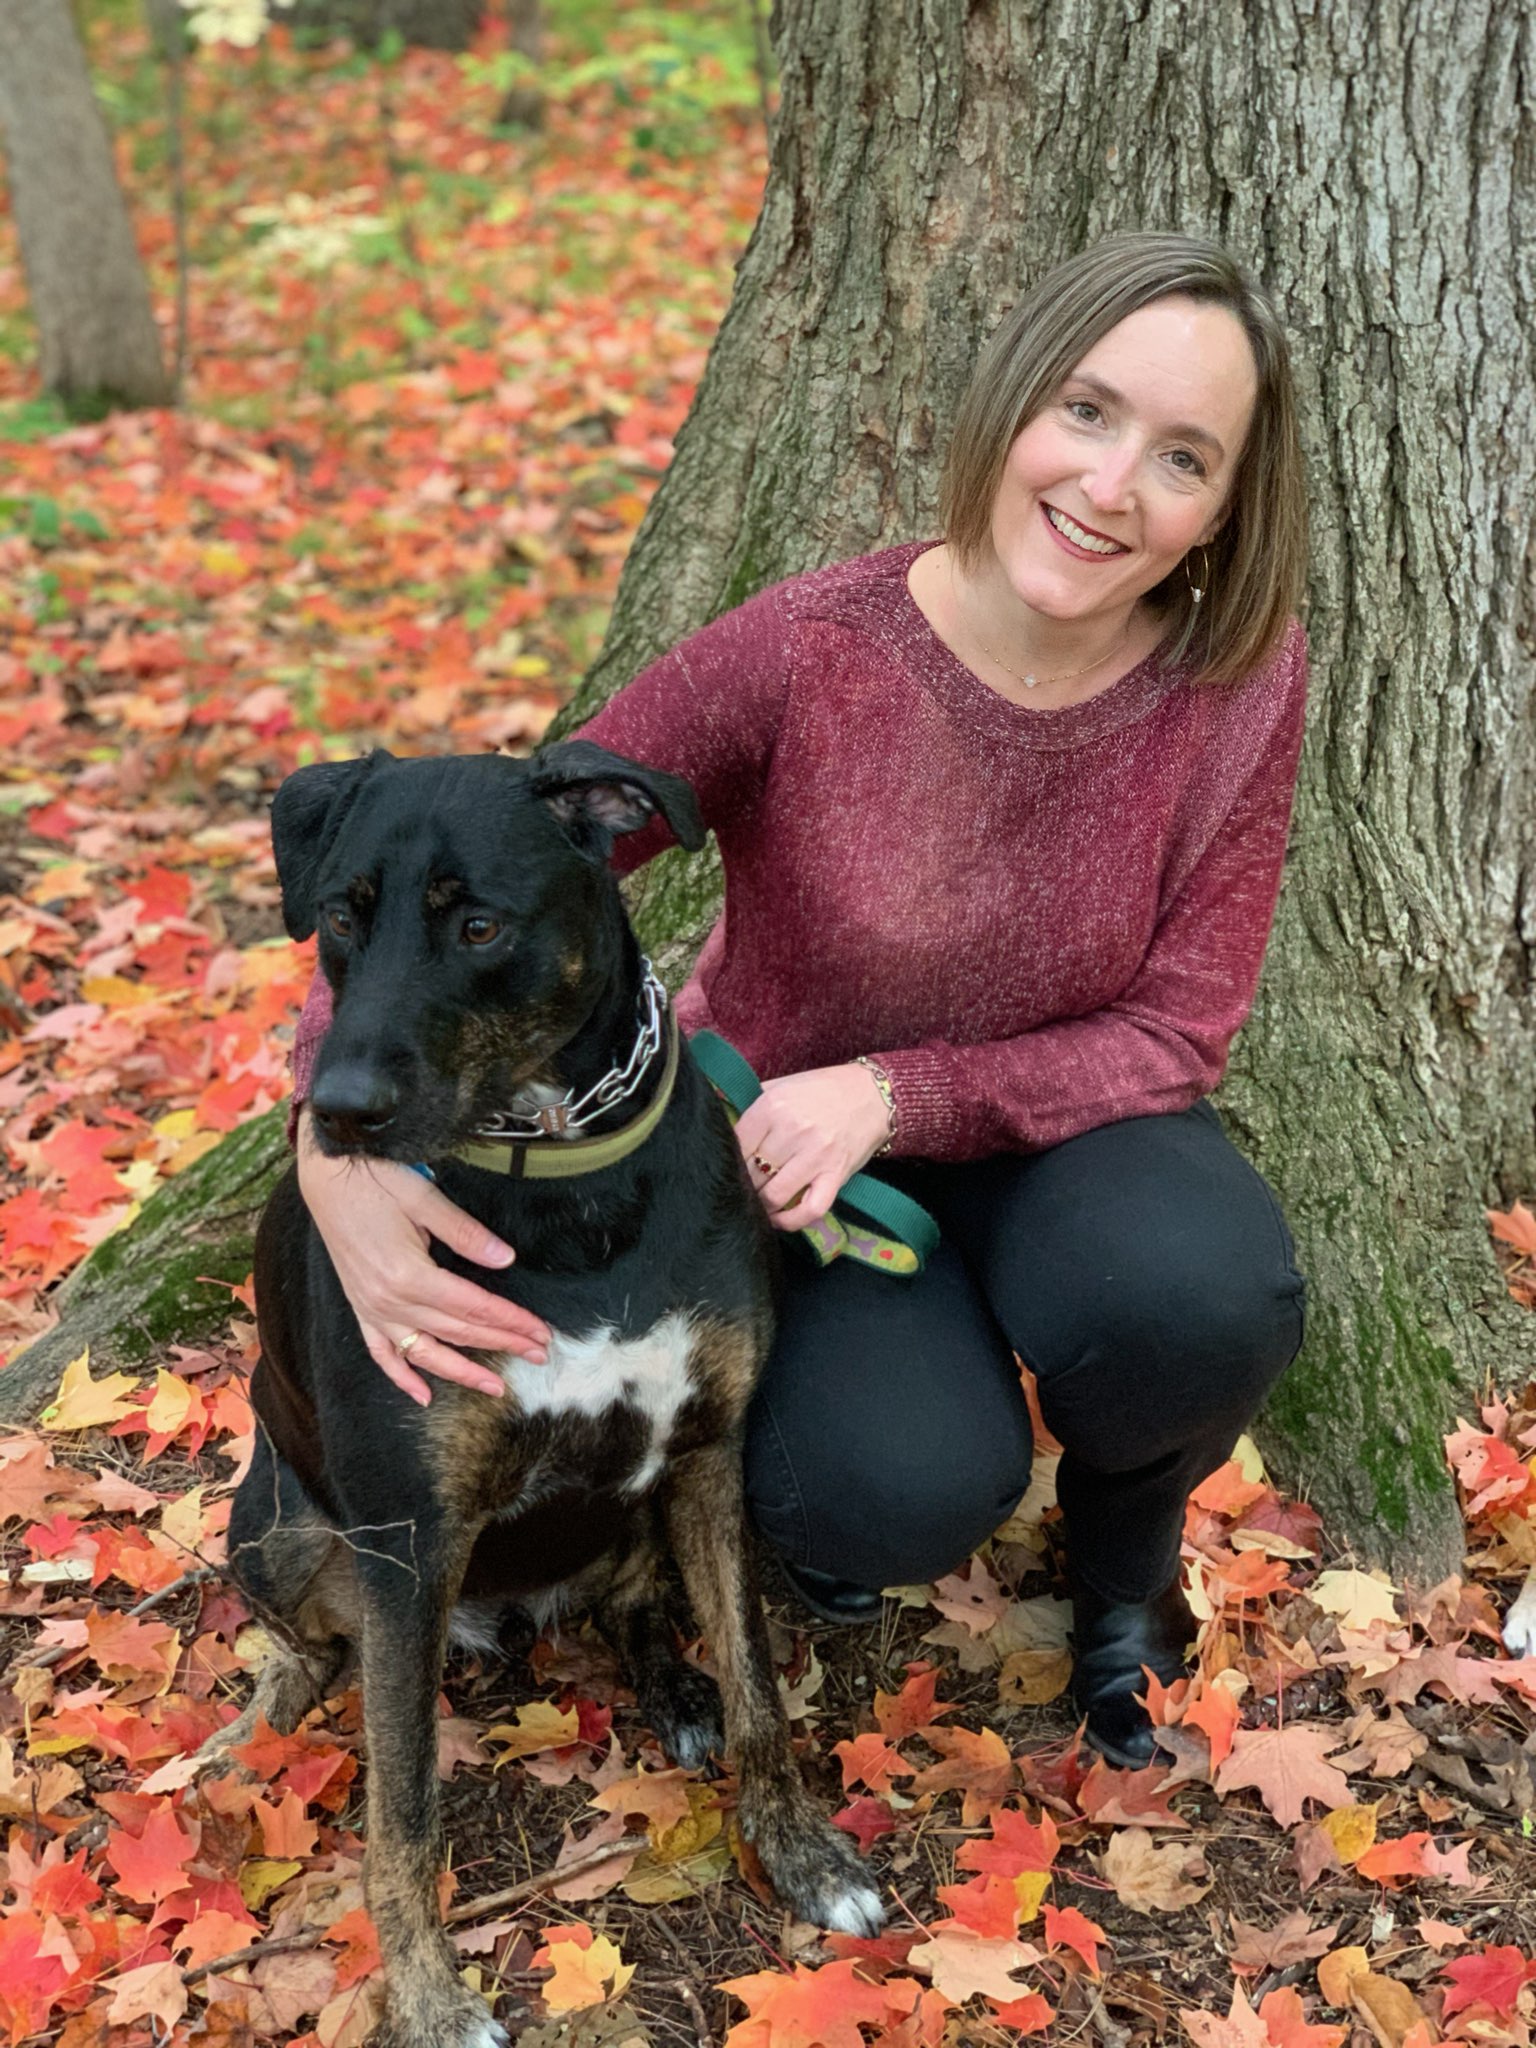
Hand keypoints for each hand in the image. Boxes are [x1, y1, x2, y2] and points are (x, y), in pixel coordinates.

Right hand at [295, 1110, 549, 1405]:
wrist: (326, 1178)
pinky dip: (401, 1378)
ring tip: (496, 1389)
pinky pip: (381, 1354)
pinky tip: (422, 1396)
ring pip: (425, 1353)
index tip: (540, 1332)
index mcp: (411, 1276)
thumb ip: (466, 1234)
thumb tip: (506, 1259)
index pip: (475, 1307)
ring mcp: (373, 1310)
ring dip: (462, 1373)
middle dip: (502, 1344)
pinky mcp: (360, 1309)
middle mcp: (391, 1302)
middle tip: (539, 1354)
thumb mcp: (425, 1199)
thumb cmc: (376, 1181)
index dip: (512, 1321)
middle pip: (458, 1332)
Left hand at [733, 1063, 891, 1231]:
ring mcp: (816, 1156)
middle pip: (751, 1172)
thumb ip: (749, 1101)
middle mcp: (793, 1131)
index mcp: (773, 1106)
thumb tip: (715, 1112)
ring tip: (757, 1201)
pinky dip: (791, 1221)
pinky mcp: (836, 1175)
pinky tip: (779, 1219)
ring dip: (761, 1203)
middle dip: (744, 1182)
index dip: (729, 1160)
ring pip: (773, 1195)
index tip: (729, 1166)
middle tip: (741, 1185)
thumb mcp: (781, 1085)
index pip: (736, 1145)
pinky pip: (810, 1210)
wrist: (873, 1095)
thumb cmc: (823, 1089)